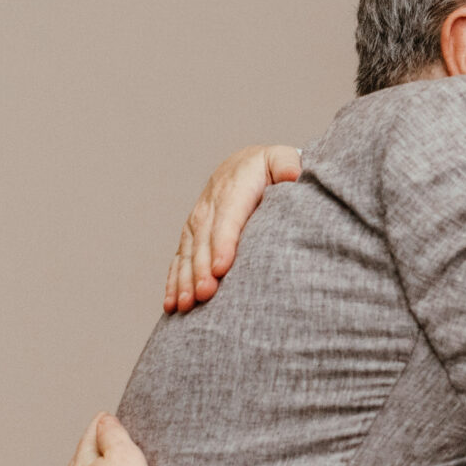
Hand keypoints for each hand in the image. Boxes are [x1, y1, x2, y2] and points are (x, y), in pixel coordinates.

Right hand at [165, 144, 301, 312]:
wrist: (244, 164)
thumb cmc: (270, 166)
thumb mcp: (281, 159)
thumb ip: (288, 166)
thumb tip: (294, 175)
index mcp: (235, 187)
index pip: (228, 217)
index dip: (223, 243)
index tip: (221, 268)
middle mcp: (211, 205)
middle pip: (204, 240)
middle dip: (201, 269)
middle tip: (205, 295)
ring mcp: (198, 220)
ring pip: (188, 252)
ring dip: (185, 279)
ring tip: (186, 306)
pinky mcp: (192, 235)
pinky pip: (180, 258)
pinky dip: (174, 281)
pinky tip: (172, 304)